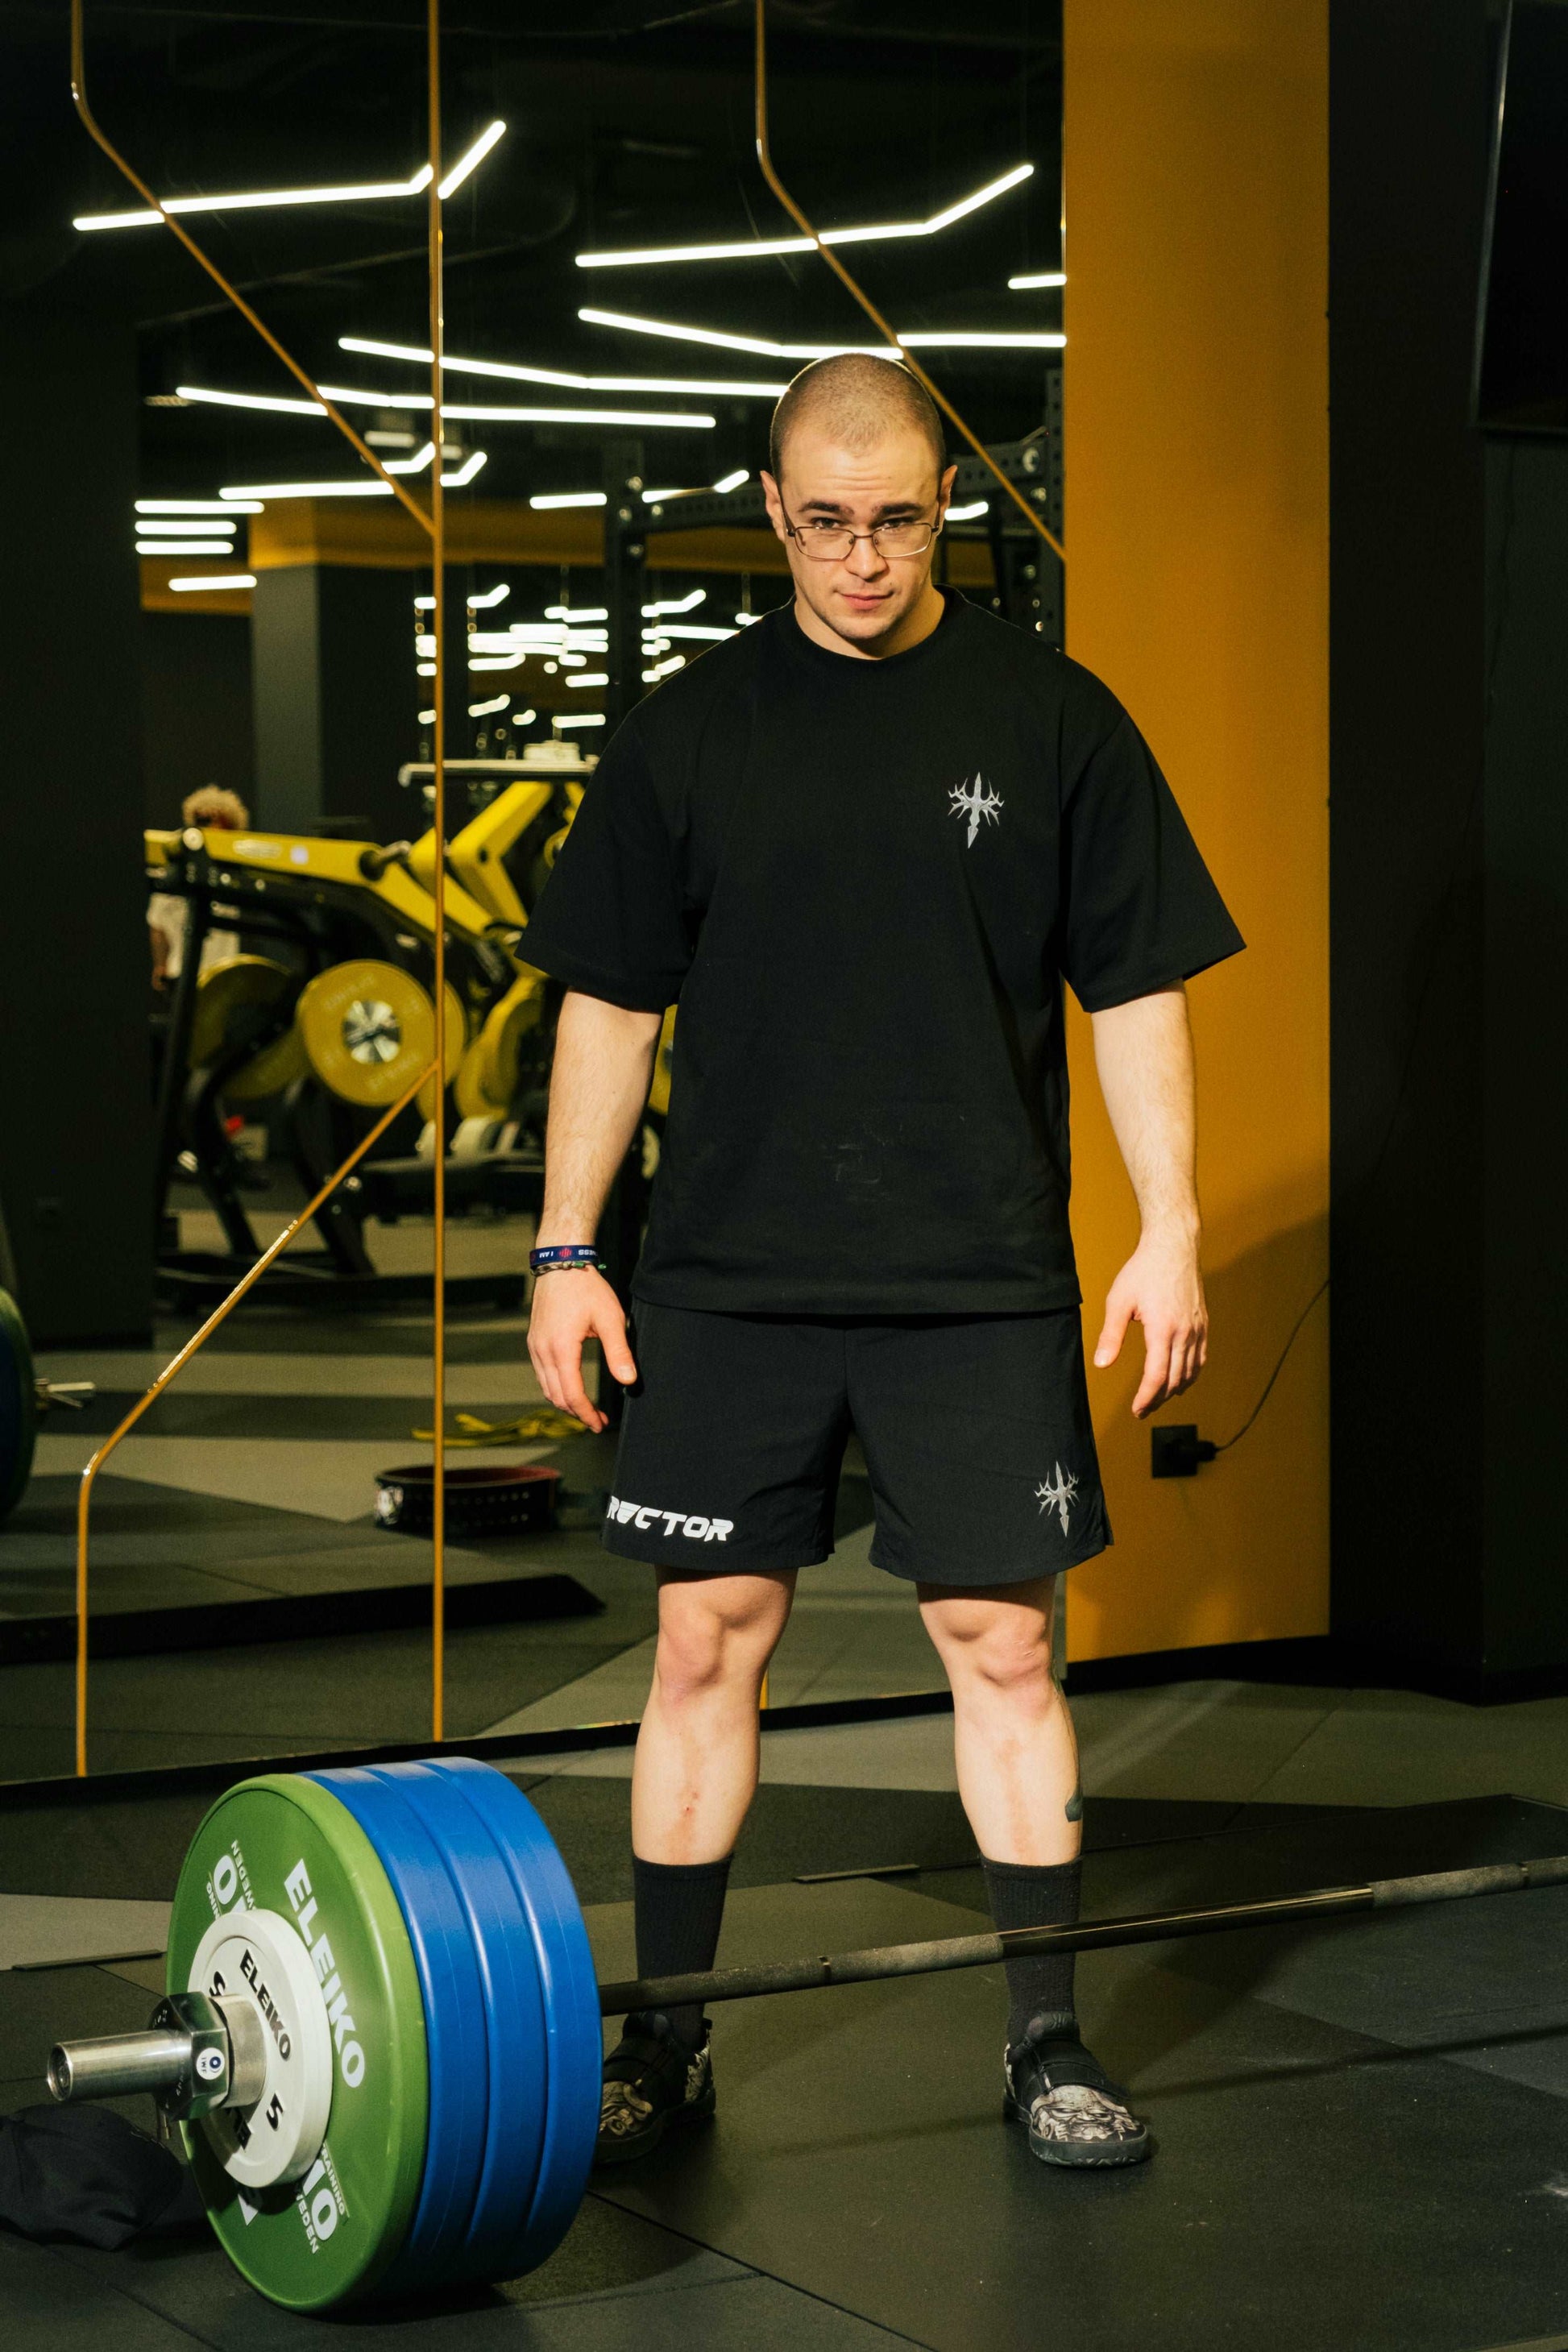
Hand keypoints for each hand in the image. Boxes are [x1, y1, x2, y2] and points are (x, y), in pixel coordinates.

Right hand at [527, 1268, 637, 1434]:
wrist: (561, 1262)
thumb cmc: (586, 1287)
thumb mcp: (609, 1318)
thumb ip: (619, 1351)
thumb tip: (628, 1380)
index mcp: (561, 1349)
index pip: (572, 1394)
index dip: (586, 1414)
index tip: (600, 1424)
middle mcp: (542, 1351)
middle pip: (556, 1396)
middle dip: (577, 1412)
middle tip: (597, 1421)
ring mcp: (535, 1346)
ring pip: (546, 1387)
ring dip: (566, 1402)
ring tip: (586, 1409)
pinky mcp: (534, 1340)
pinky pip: (542, 1374)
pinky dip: (556, 1387)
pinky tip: (571, 1386)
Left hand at [1093, 1231, 1207, 1418]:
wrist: (1173, 1248)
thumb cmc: (1143, 1271)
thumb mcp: (1119, 1301)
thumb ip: (1111, 1336)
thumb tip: (1102, 1364)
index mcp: (1162, 1329)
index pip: (1157, 1375)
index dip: (1146, 1397)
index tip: (1137, 1410)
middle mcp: (1184, 1333)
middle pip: (1175, 1380)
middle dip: (1158, 1399)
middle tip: (1143, 1409)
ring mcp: (1197, 1329)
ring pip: (1190, 1372)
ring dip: (1174, 1390)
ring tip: (1157, 1397)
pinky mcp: (1203, 1324)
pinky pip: (1200, 1359)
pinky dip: (1190, 1375)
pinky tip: (1179, 1379)